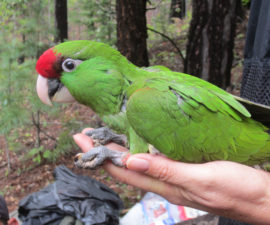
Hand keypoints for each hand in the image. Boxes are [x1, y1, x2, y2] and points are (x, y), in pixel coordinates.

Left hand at [73, 128, 269, 224]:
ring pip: (137, 163)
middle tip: (86, 135)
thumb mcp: (202, 179)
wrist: (260, 198)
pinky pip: (154, 160)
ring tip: (104, 136)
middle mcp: (165, 182)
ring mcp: (174, 176)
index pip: (123, 170)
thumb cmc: (237, 189)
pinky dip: (139, 149)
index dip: (101, 156)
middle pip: (125, 167)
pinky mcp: (185, 170)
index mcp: (166, 185)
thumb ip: (167, 172)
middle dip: (103, 151)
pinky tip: (138, 142)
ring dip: (118, 150)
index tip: (82, 140)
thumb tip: (132, 161)